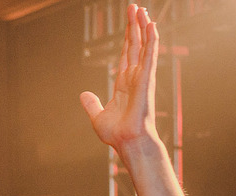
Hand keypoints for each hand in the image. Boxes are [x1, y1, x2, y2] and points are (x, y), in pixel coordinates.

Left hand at [80, 5, 157, 153]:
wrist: (126, 141)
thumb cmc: (116, 133)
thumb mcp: (97, 116)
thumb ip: (92, 104)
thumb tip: (84, 94)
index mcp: (124, 83)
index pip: (126, 54)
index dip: (127, 38)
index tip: (128, 23)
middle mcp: (135, 76)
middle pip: (135, 45)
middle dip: (134, 26)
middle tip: (134, 7)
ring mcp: (142, 76)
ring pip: (144, 46)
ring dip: (143, 27)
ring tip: (142, 10)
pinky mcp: (146, 79)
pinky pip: (150, 55)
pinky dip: (151, 40)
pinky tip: (151, 25)